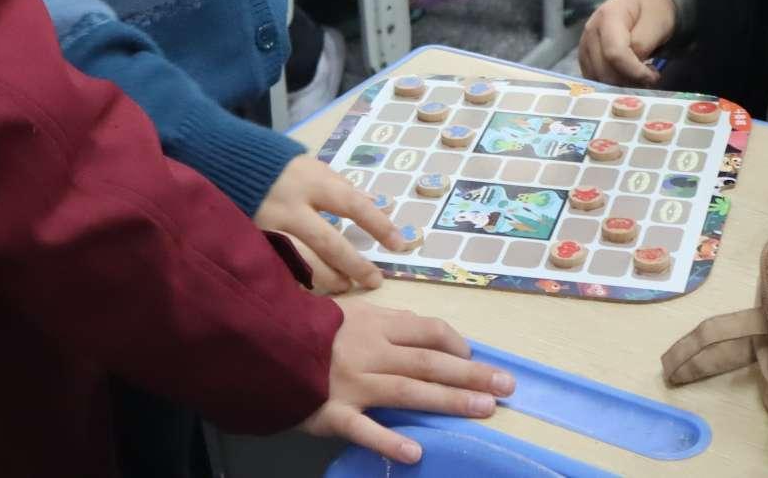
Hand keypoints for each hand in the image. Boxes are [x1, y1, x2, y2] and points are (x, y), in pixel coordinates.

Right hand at [253, 155, 404, 293]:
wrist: (220, 158)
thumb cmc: (275, 163)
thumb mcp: (310, 167)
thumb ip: (339, 187)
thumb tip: (376, 206)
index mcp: (311, 182)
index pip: (353, 205)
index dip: (378, 225)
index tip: (399, 244)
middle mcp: (291, 207)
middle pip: (330, 244)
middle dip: (356, 266)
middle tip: (375, 280)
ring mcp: (268, 228)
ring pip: (304, 263)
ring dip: (329, 279)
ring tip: (346, 287)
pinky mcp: (252, 243)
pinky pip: (280, 268)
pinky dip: (299, 280)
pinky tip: (313, 289)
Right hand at [301, 302, 513, 464]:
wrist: (260, 344)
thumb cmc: (309, 330)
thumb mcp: (349, 314)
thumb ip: (387, 323)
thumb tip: (425, 331)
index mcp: (376, 325)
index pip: (427, 331)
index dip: (456, 345)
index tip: (476, 358)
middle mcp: (371, 352)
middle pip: (429, 363)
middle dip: (471, 375)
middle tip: (507, 387)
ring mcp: (353, 384)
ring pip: (408, 392)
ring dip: (449, 401)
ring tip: (484, 410)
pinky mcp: (333, 412)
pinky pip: (363, 429)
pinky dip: (389, 441)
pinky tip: (416, 453)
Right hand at [579, 0, 676, 85]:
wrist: (641, 1)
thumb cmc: (651, 10)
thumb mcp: (656, 22)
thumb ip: (643, 44)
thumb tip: (634, 66)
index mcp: (609, 16)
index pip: (615, 53)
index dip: (634, 72)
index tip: (652, 76)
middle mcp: (590, 30)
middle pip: (604, 70)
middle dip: (629, 81)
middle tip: (649, 77)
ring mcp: (585, 43)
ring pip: (598, 78)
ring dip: (621, 84)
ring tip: (639, 74)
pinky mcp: (585, 56)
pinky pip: (594, 78)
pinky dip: (612, 83)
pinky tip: (627, 75)